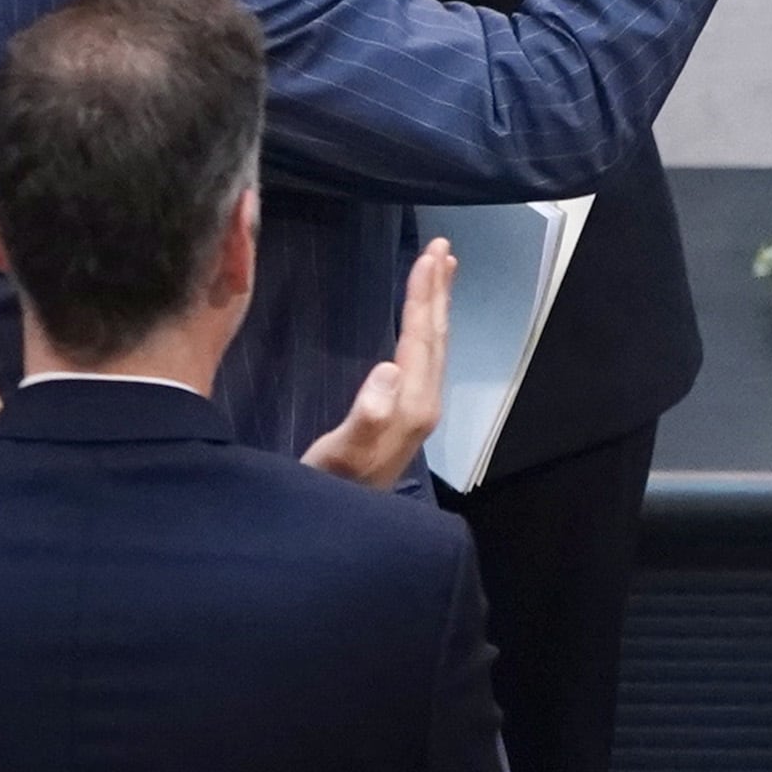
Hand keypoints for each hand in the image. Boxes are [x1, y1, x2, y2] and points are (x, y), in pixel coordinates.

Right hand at [302, 238, 452, 488]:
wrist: (337, 525)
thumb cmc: (329, 487)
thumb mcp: (341, 454)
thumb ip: (367, 415)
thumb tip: (390, 367)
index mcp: (412, 404)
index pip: (421, 337)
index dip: (424, 294)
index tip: (429, 254)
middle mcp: (422, 403)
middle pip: (435, 336)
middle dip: (437, 290)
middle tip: (442, 245)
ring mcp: (417, 410)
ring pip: (433, 345)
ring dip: (436, 305)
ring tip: (439, 269)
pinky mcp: (405, 415)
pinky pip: (424, 357)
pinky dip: (425, 328)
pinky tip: (420, 324)